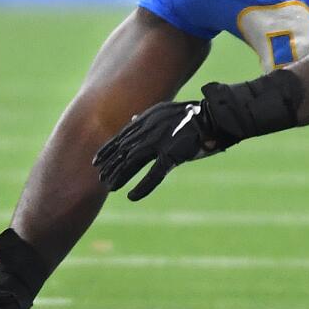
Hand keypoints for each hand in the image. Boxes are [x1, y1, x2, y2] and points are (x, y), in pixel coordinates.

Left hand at [93, 99, 225, 201]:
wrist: (212, 117)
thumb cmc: (190, 116)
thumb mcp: (164, 111)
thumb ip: (147, 118)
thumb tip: (132, 119)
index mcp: (146, 120)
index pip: (120, 137)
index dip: (107, 150)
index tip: (96, 161)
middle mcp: (149, 130)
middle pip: (123, 151)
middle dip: (110, 165)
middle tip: (100, 178)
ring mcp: (159, 142)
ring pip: (133, 162)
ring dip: (120, 175)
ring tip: (109, 187)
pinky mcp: (172, 154)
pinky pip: (153, 174)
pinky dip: (142, 186)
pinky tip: (132, 196)